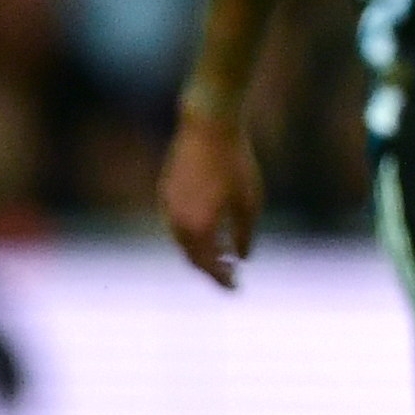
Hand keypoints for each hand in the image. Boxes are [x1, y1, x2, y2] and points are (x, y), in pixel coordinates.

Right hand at [159, 109, 262, 287]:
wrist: (208, 126)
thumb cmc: (235, 162)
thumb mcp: (249, 201)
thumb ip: (245, 235)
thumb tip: (243, 258)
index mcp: (198, 228)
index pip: (208, 266)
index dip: (222, 280)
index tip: (236, 288)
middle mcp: (177, 222)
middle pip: (191, 257)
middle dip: (210, 269)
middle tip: (229, 277)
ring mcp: (167, 206)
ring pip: (181, 240)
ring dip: (200, 251)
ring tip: (222, 256)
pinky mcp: (165, 191)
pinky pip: (176, 223)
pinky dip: (191, 233)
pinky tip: (208, 230)